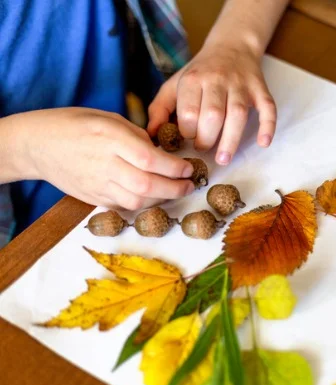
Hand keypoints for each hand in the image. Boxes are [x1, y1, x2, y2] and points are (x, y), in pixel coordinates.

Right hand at [16, 108, 194, 209]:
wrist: (39, 145)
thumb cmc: (77, 125)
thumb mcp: (110, 119)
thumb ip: (138, 137)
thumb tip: (164, 153)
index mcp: (110, 138)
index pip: (150, 159)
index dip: (174, 167)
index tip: (188, 168)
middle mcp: (105, 164)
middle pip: (147, 186)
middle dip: (174, 188)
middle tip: (188, 185)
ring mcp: (98, 184)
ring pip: (137, 202)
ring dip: (162, 199)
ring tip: (174, 190)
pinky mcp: (94, 198)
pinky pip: (124, 206)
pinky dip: (143, 204)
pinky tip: (154, 196)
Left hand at [147, 42, 276, 165]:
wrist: (232, 46)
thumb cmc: (200, 73)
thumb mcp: (174, 84)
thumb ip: (159, 109)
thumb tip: (151, 137)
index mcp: (193, 79)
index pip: (189, 112)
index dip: (187, 132)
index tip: (188, 139)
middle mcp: (217, 79)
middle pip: (212, 115)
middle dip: (206, 139)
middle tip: (203, 149)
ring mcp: (241, 85)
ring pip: (237, 114)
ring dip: (230, 140)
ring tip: (224, 159)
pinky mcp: (260, 89)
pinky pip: (267, 108)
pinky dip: (267, 126)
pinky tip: (263, 142)